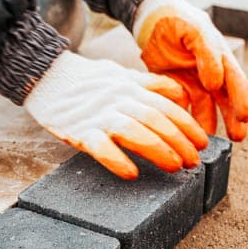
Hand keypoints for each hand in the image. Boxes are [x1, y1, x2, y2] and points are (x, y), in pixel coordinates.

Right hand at [25, 51, 208, 179]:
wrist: (44, 75)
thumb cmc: (86, 80)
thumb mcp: (122, 74)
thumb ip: (151, 84)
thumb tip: (181, 95)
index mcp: (131, 87)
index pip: (167, 105)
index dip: (187, 125)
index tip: (203, 143)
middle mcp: (118, 100)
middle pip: (155, 119)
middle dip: (179, 141)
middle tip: (194, 161)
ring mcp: (98, 116)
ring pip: (133, 132)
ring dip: (158, 150)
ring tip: (175, 166)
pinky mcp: (78, 131)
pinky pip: (100, 147)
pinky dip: (116, 160)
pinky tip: (131, 174)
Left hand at [133, 0, 247, 140]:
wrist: (152, 20)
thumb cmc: (179, 20)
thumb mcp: (195, 31)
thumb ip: (207, 54)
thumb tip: (216, 82)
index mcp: (221, 58)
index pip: (236, 82)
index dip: (242, 100)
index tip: (246, 117)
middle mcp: (211, 73)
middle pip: (226, 100)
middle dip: (233, 119)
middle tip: (237, 138)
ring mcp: (194, 83)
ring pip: (206, 108)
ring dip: (209, 125)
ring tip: (210, 143)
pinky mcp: (176, 89)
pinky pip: (184, 108)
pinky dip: (186, 120)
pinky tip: (186, 134)